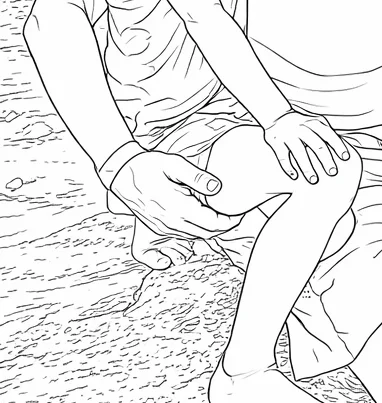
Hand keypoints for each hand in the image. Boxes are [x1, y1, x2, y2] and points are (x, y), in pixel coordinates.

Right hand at [110, 151, 239, 239]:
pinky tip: (203, 219)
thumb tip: (217, 186)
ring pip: (195, 238)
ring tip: (223, 215)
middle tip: (236, 214)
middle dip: (224, 227)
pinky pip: (182, 236)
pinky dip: (197, 231)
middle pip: (207, 234)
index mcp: (178, 209)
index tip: (240, 212)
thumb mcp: (174, 164)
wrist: (121, 174)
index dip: (230, 221)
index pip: (213, 225)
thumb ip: (197, 176)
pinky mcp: (158, 228)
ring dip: (211, 230)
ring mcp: (163, 228)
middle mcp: (171, 223)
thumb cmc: (148, 166)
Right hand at [264, 111, 350, 182]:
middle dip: (325, 159)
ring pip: (299, 153)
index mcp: (314, 123)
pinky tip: (295, 176)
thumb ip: (327, 133)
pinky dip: (288, 167)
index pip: (328, 134)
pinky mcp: (276, 142)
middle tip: (332, 172)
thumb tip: (344, 149)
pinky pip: (283, 157)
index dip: (338, 145)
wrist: (277, 116)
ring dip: (307, 167)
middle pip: (316, 145)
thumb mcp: (315, 122)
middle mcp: (302, 127)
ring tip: (314, 180)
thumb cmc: (303, 124)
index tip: (345, 157)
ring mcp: (288, 134)